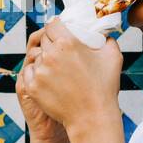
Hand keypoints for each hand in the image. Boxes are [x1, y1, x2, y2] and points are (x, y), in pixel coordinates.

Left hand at [19, 17, 121, 140]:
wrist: (92, 118)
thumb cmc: (104, 88)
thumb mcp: (113, 57)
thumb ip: (108, 39)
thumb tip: (103, 33)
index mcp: (67, 43)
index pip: (52, 25)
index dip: (56, 27)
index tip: (59, 31)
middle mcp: (50, 55)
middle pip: (44, 40)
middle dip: (51, 43)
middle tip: (60, 51)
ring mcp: (40, 72)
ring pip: (37, 57)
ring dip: (45, 60)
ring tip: (58, 69)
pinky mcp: (32, 87)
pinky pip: (29, 72)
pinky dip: (36, 74)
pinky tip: (48, 79)